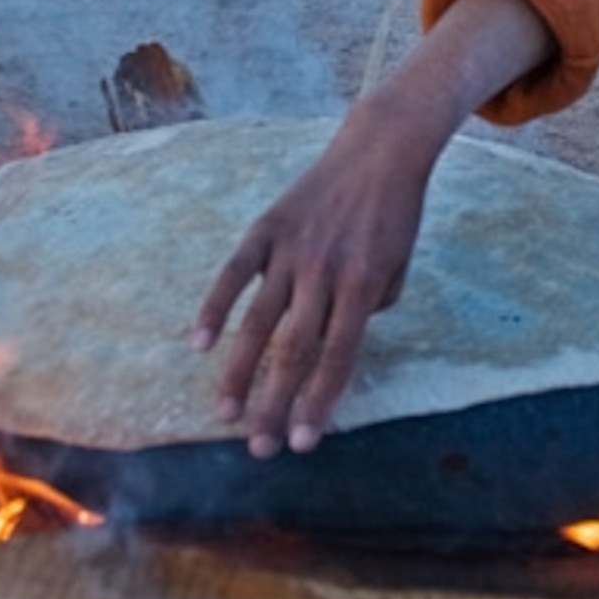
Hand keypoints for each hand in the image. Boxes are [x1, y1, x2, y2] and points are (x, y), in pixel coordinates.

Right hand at [194, 99, 441, 455]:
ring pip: (258, 322)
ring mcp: (292, 250)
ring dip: (239, 372)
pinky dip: (214, 307)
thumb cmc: (394, 215)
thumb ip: (370, 307)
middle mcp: (325, 272)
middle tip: (259, 448)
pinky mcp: (267, 229)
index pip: (338, 357)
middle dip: (275, 404)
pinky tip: (199, 345)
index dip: (319, 402)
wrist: (380, 150)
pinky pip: (234, 274)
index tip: (304, 444)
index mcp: (363, 284)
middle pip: (294, 350)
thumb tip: (333, 344)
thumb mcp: (399, 264)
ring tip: (225, 414)